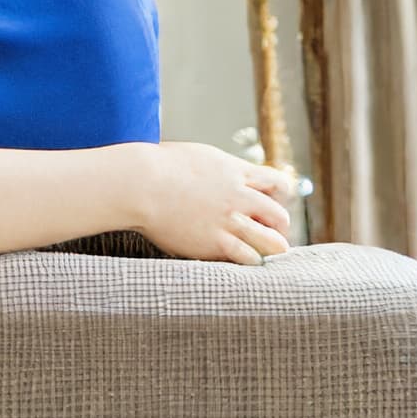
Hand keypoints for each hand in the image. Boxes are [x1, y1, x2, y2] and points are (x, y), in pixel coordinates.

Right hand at [133, 143, 295, 263]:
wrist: (136, 183)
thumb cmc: (155, 167)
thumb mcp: (195, 157)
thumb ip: (216, 169)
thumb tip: (220, 173)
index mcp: (233, 170)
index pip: (278, 183)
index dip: (279, 197)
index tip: (268, 205)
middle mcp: (238, 195)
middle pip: (280, 216)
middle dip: (278, 227)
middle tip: (268, 234)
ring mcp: (229, 220)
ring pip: (273, 242)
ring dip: (270, 248)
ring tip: (261, 251)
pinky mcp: (216, 242)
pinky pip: (249, 257)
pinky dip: (250, 260)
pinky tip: (239, 258)